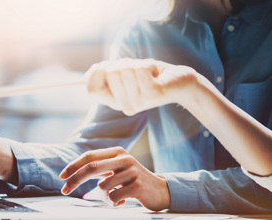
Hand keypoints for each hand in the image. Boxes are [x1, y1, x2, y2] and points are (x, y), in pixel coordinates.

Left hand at [59, 147, 169, 210]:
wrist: (160, 190)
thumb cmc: (133, 181)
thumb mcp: (117, 169)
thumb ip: (100, 168)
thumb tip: (72, 174)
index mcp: (117, 152)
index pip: (89, 156)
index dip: (73, 166)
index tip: (62, 176)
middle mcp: (124, 159)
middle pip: (91, 168)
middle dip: (75, 180)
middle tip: (64, 191)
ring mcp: (132, 172)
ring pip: (102, 187)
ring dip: (103, 197)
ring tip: (114, 198)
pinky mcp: (137, 186)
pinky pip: (114, 197)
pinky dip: (114, 202)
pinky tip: (123, 201)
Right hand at [85, 58, 199, 115]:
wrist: (180, 82)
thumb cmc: (152, 75)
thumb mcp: (126, 73)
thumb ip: (108, 72)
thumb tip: (92, 71)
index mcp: (115, 102)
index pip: (91, 89)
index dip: (96, 72)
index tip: (108, 66)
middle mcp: (125, 106)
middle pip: (109, 73)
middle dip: (123, 63)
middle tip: (138, 71)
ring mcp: (138, 102)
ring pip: (125, 69)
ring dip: (137, 64)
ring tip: (148, 73)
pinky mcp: (152, 94)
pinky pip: (140, 69)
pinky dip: (149, 65)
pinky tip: (156, 75)